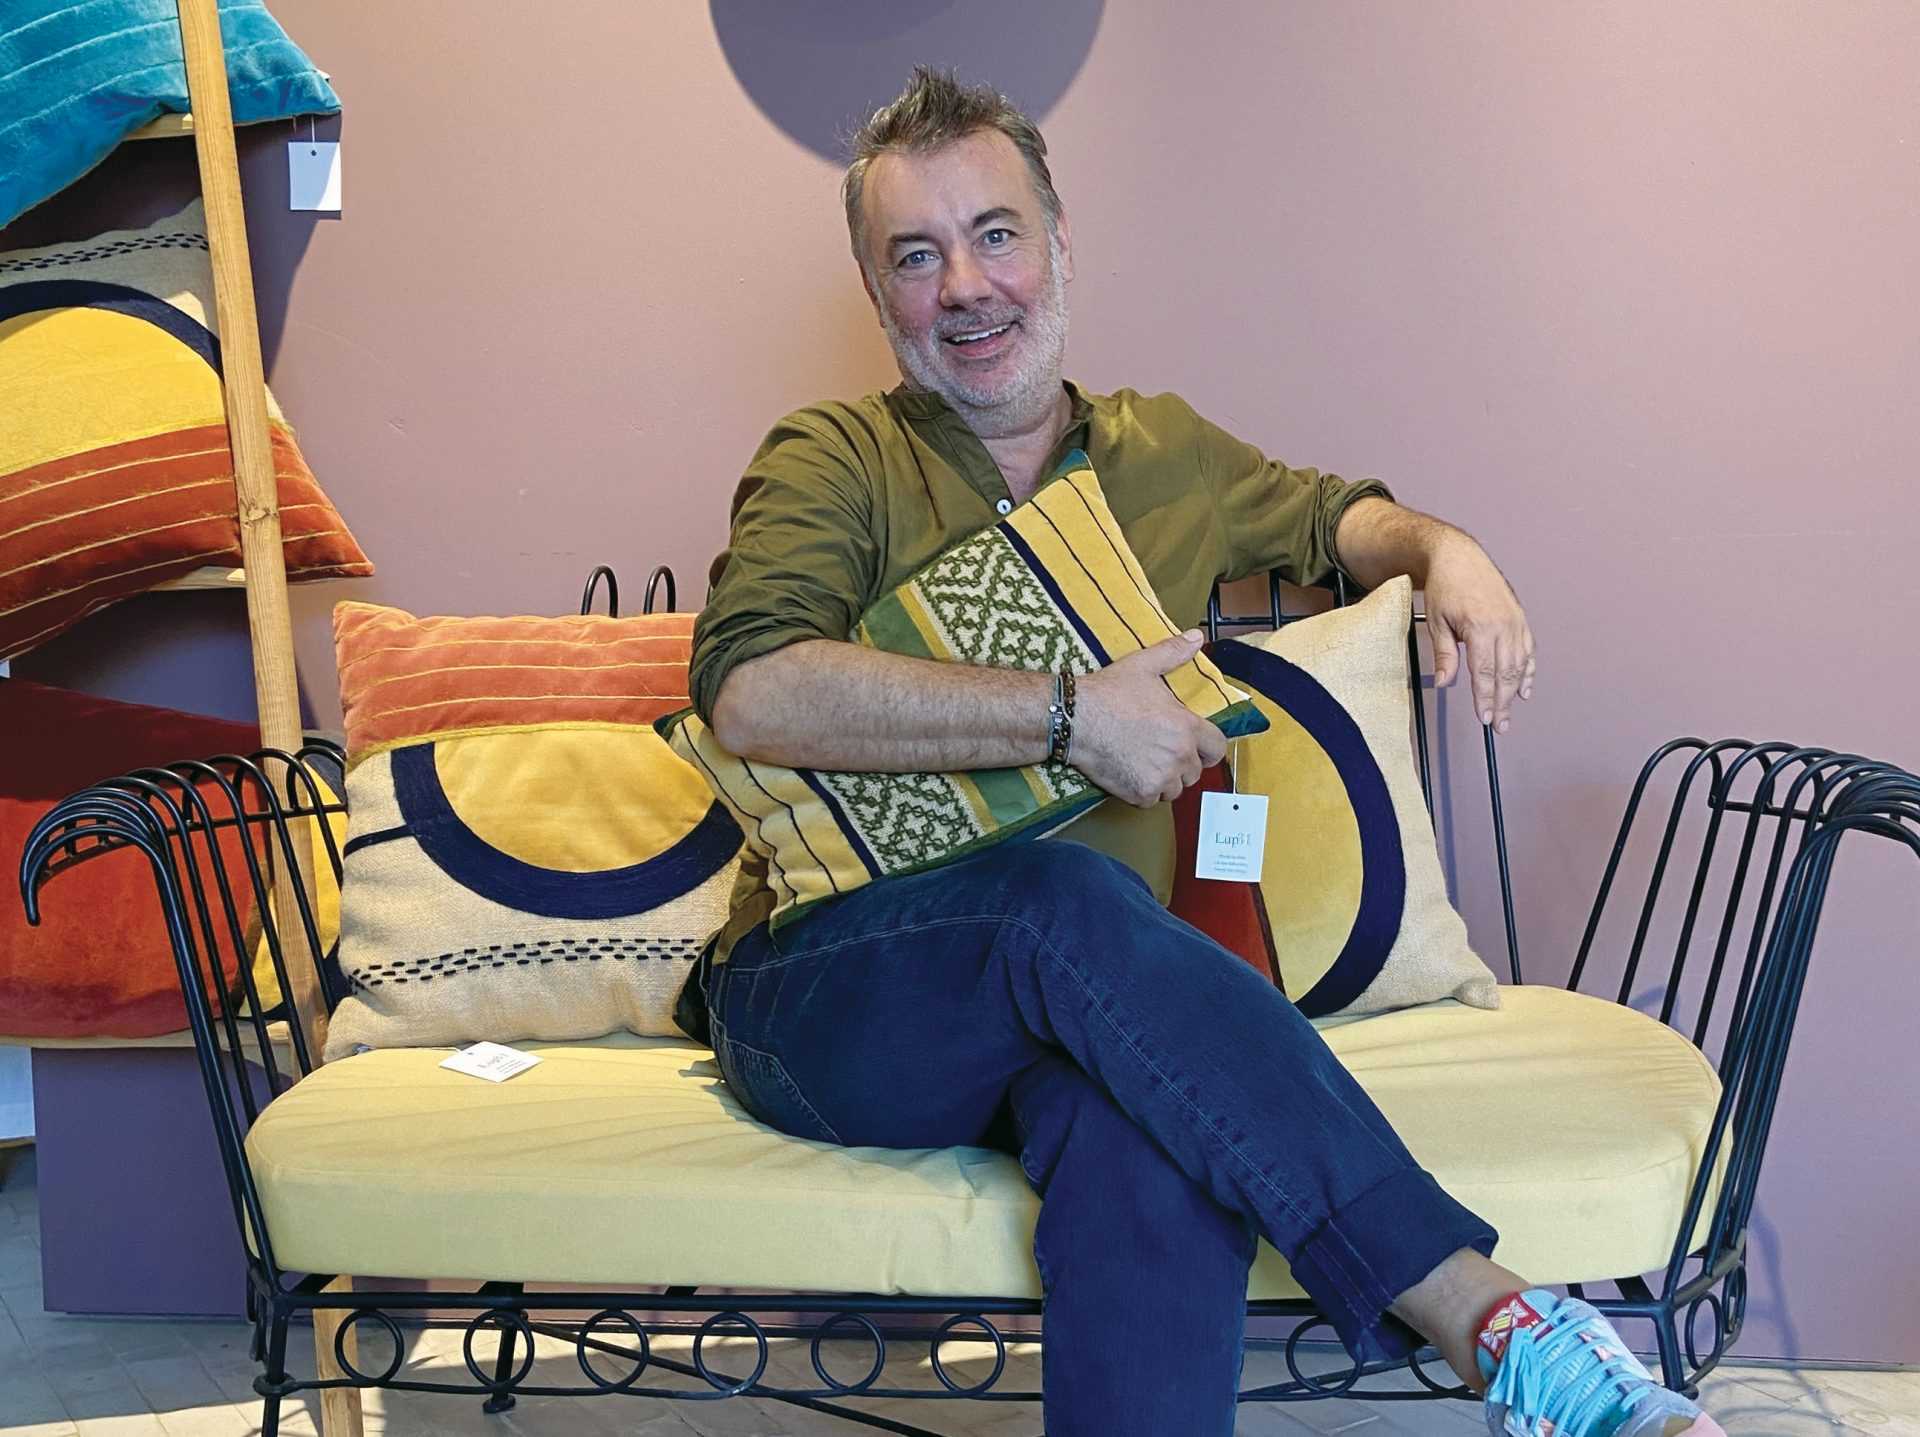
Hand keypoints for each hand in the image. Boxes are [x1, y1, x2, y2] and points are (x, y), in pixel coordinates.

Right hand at [1073, 631, 1228, 805]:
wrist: (1074, 719)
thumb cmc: (1108, 693)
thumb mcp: (1143, 666)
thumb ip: (1174, 653)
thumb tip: (1197, 637)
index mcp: (1187, 727)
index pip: (1217, 748)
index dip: (1207, 748)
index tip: (1195, 748)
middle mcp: (1179, 755)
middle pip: (1194, 772)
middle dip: (1180, 765)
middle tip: (1158, 752)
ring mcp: (1160, 777)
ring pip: (1174, 790)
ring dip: (1163, 781)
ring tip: (1143, 764)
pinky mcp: (1140, 793)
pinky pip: (1151, 801)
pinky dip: (1142, 792)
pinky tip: (1128, 774)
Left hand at [1424, 534, 1534, 733]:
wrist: (1460, 558)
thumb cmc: (1446, 587)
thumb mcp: (1437, 622)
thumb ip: (1445, 655)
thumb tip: (1445, 683)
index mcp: (1481, 627)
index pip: (1485, 672)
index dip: (1486, 698)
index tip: (1485, 718)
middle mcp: (1503, 625)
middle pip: (1506, 673)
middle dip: (1503, 703)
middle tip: (1500, 726)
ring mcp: (1515, 622)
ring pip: (1520, 664)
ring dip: (1516, 692)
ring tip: (1510, 713)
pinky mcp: (1520, 619)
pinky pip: (1529, 650)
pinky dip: (1528, 672)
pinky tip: (1525, 690)